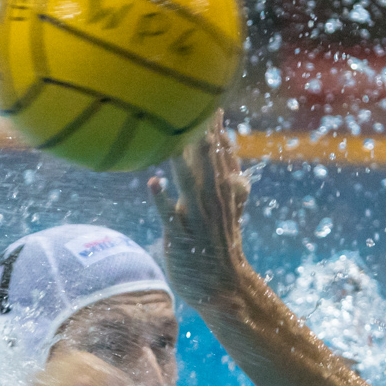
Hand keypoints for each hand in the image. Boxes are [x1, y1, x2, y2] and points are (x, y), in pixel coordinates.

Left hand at [149, 112, 252, 310]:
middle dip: (200, 136)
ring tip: (173, 139)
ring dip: (182, 162)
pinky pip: (171, 217)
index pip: (221, 154)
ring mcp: (198, 219)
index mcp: (223, 192)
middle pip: (207, 164)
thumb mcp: (232, 208)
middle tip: (191, 107)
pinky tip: (153, 182)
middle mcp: (212, 201)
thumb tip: (230, 147)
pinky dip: (162, 201)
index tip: (209, 99)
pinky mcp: (182, 237)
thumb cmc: (220, 245)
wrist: (224, 285)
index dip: (215, 128)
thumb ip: (231, 176)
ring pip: (191, 185)